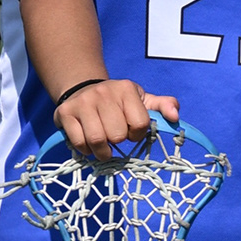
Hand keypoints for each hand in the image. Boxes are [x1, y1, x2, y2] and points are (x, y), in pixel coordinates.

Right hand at [55, 77, 178, 158]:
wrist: (83, 88)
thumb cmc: (118, 101)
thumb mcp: (142, 100)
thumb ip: (163, 106)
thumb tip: (175, 117)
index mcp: (126, 89)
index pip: (140, 124)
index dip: (137, 134)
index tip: (130, 131)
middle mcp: (104, 93)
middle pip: (117, 135)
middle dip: (118, 142)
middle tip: (114, 137)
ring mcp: (83, 102)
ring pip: (97, 141)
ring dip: (102, 152)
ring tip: (103, 146)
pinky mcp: (65, 113)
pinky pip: (79, 143)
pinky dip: (85, 150)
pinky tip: (88, 143)